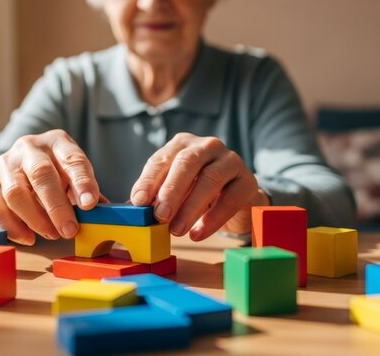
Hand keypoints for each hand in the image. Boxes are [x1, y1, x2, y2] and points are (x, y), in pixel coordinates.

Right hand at [0, 129, 100, 244]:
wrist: (19, 165)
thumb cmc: (56, 173)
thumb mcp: (73, 174)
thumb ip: (86, 191)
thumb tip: (104, 213)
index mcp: (57, 142)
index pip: (72, 159)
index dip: (82, 182)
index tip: (90, 205)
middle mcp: (29, 147)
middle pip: (41, 174)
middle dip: (57, 206)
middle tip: (70, 230)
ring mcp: (6, 163)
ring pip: (16, 193)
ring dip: (35, 219)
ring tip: (52, 234)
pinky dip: (12, 226)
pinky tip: (28, 238)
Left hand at [130, 133, 268, 240]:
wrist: (236, 198)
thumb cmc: (197, 192)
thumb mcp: (174, 192)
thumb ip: (156, 198)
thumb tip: (132, 212)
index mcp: (182, 145)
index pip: (161, 159)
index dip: (149, 181)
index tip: (139, 201)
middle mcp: (206, 146)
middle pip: (187, 163)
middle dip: (171, 191)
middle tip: (159, 216)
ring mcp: (230, 160)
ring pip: (210, 179)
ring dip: (190, 207)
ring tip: (176, 231)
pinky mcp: (247, 180)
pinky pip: (230, 199)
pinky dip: (212, 218)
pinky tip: (197, 234)